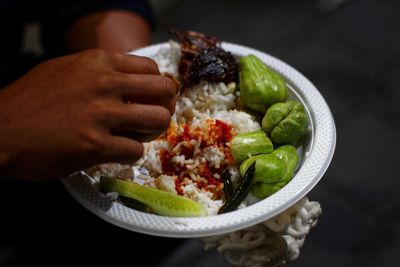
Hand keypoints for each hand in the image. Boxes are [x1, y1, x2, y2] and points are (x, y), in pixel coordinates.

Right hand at [0, 49, 176, 180]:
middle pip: (163, 91)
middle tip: (153, 119)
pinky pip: (136, 151)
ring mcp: (101, 114)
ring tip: (136, 136)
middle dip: (163, 107)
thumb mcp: (65, 70)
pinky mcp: (96, 145)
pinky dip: (130, 154)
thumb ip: (99, 70)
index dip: (157, 87)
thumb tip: (130, 79)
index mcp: (98, 62)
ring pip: (157, 120)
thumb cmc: (30, 101)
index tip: (152, 99)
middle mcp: (104, 83)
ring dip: (151, 132)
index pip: (151, 69)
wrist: (0, 132)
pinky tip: (116, 153)